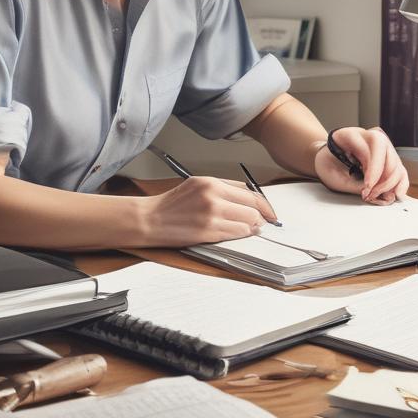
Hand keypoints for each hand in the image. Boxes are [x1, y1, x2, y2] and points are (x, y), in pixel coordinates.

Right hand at [141, 177, 278, 246]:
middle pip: (252, 204)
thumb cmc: (169, 205)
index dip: (262, 202)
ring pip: (248, 220)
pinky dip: (242, 234)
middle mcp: (212, 195)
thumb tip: (245, 198)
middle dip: (261, 215)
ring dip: (252, 226)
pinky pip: (237, 233)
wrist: (149, 219)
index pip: (247, 190)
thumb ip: (220, 190)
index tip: (267, 210)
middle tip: (264, 222)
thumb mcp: (195, 186)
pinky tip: (240, 234)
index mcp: (210, 182)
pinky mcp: (208, 231)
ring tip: (250, 229)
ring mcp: (211, 213)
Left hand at [313, 127, 408, 203]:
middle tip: (371, 193)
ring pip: (396, 162)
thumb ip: (351, 183)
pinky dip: (400, 183)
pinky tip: (397, 194)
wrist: (326, 160)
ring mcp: (381, 147)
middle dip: (383, 177)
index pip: (373, 144)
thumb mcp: (331, 173)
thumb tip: (372, 192)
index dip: (374, 168)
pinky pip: (399, 170)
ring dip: (390, 183)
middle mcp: (369, 136)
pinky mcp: (388, 159)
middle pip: (387, 152)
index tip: (367, 187)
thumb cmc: (327, 164)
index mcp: (351, 134)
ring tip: (376, 195)